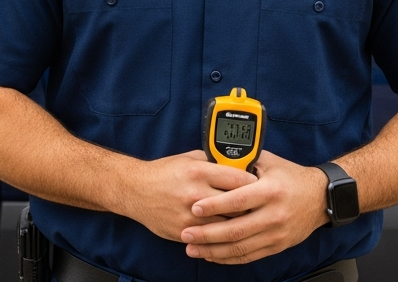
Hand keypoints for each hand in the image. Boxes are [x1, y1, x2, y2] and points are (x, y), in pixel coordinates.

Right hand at [113, 150, 257, 241]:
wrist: (135, 190)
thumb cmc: (164, 172)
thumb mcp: (189, 159)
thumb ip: (214, 163)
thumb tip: (239, 165)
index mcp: (199, 172)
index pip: (239, 180)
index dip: (255, 184)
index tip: (262, 186)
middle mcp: (195, 194)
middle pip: (237, 205)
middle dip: (251, 206)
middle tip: (260, 206)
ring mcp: (189, 216)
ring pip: (227, 225)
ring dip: (239, 224)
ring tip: (248, 221)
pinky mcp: (184, 231)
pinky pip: (211, 238)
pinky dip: (222, 236)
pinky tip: (229, 233)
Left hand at [179, 151, 328, 263]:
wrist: (321, 197)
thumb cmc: (291, 177)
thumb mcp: (268, 162)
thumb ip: (242, 163)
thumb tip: (214, 161)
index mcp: (270, 191)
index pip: (238, 200)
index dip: (215, 205)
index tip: (195, 207)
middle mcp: (274, 215)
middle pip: (236, 229)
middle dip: (207, 234)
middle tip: (186, 233)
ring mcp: (276, 233)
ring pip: (241, 247)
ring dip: (214, 250)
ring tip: (193, 248)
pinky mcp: (277, 246)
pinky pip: (250, 256)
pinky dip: (229, 258)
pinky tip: (212, 255)